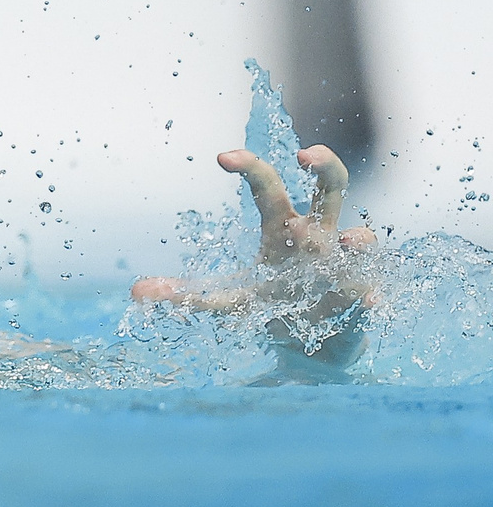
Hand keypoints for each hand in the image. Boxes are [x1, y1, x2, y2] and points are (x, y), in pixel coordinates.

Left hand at [132, 145, 378, 376]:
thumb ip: (186, 296)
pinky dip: (368, 295)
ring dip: (358, 237)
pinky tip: (366, 299)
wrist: (310, 351)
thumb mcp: (226, 300)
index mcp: (281, 227)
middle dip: (326, 164)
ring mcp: (345, 265)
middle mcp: (319, 237)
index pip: (269, 185)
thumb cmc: (271, 306)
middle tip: (306, 155)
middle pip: (331, 186)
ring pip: (362, 236)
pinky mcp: (361, 298)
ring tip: (350, 241)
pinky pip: (370, 290)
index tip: (223, 157)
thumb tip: (136, 293)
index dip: (250, 165)